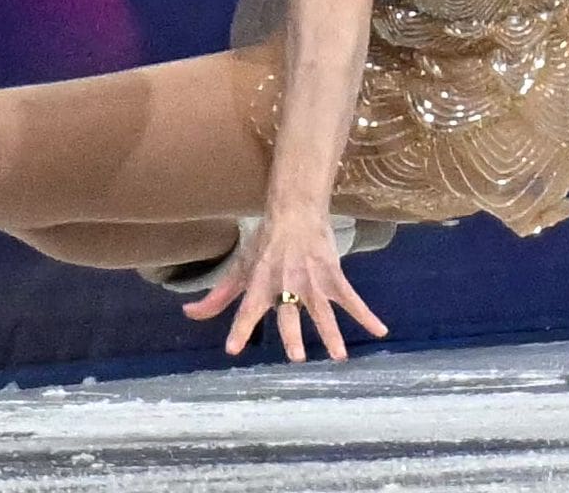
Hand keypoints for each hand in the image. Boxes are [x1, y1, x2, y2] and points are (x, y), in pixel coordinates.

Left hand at [189, 205, 386, 362]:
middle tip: (296, 357)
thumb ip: (217, 297)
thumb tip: (188, 314)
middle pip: (289, 313)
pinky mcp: (333, 276)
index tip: (233, 349)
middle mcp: (286, 284)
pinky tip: (380, 330)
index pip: (247, 310)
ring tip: (338, 356)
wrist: (296, 211)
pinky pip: (351, 298)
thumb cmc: (265, 243)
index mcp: (260, 284)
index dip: (240, 328)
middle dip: (293, 334)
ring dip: (331, 333)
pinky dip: (366, 314)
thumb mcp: (239, 268)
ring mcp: (312, 281)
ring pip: (322, 310)